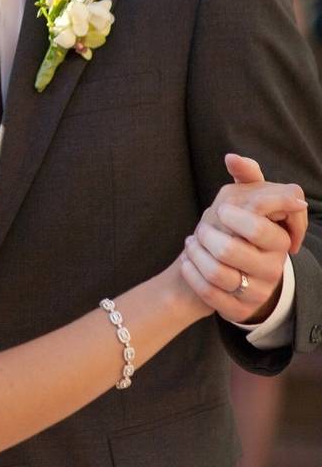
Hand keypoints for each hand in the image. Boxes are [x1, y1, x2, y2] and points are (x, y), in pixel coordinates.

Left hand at [181, 155, 307, 323]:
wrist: (232, 272)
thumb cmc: (239, 228)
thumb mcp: (246, 199)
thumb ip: (247, 176)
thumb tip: (232, 157)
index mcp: (281, 240)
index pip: (261, 227)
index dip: (235, 218)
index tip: (221, 211)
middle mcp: (274, 268)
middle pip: (232, 250)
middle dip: (208, 236)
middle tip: (202, 228)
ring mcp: (257, 291)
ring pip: (217, 273)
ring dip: (195, 254)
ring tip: (191, 244)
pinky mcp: (238, 309)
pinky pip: (208, 293)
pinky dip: (191, 274)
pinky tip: (186, 263)